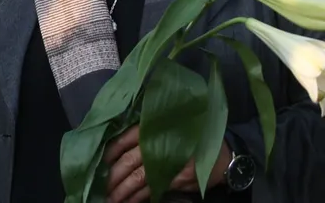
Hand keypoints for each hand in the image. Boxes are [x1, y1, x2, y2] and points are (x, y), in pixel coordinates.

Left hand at [104, 125, 228, 202]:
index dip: (110, 150)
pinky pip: (154, 189)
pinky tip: (130, 201)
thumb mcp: (171, 131)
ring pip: (139, 177)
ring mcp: (171, 163)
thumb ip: (149, 137)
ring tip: (110, 199)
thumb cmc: (194, 140)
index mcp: (155, 130)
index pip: (126, 138)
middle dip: (113, 176)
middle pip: (129, 160)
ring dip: (123, 190)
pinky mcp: (179, 179)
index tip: (98, 161)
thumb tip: (120, 150)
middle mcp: (161, 144)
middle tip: (100, 186)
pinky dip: (140, 197)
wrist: (226, 157)